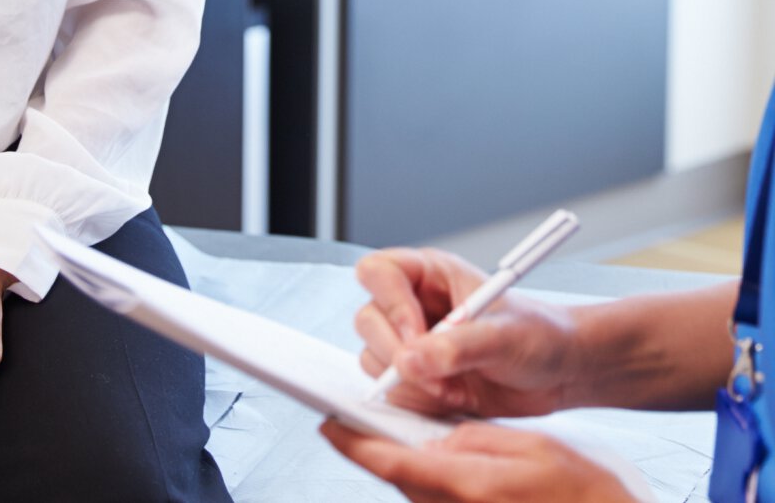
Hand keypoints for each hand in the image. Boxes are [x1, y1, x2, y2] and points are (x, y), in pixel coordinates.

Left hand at [320, 419, 638, 501]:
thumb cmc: (589, 496)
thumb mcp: (534, 446)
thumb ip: (478, 439)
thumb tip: (438, 440)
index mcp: (470, 487)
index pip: (394, 463)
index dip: (356, 444)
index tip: (329, 424)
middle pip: (399, 483)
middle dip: (375, 452)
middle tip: (352, 423)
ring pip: (416, 496)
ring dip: (401, 468)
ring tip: (392, 436)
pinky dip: (427, 484)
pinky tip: (438, 465)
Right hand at [354, 247, 577, 417]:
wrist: (557, 372)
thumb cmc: (537, 335)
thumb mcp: (503, 336)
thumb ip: (456, 346)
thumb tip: (410, 360)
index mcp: (429, 273)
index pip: (379, 272)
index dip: (390, 303)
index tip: (416, 335)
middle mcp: (412, 304)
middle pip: (368, 319)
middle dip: (397, 353)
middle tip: (436, 374)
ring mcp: (410, 341)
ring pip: (374, 359)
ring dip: (411, 382)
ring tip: (454, 387)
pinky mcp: (416, 376)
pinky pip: (393, 391)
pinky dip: (420, 401)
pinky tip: (455, 397)